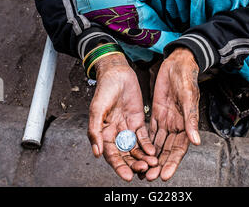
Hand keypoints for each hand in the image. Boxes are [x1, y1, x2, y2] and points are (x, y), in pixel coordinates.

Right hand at [87, 52, 157, 181]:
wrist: (117, 73)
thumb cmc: (104, 89)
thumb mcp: (97, 109)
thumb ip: (96, 131)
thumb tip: (97, 153)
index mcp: (104, 133)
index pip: (111, 155)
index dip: (119, 167)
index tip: (127, 176)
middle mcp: (116, 133)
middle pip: (125, 155)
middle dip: (133, 164)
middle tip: (143, 170)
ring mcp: (128, 128)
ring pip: (135, 148)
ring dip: (142, 157)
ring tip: (151, 164)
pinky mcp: (139, 121)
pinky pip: (144, 137)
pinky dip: (148, 145)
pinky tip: (152, 152)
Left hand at [146, 48, 200, 181]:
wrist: (177, 62)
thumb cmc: (186, 78)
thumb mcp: (188, 96)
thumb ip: (191, 119)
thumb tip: (196, 141)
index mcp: (186, 123)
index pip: (179, 148)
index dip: (172, 163)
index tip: (165, 176)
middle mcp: (176, 125)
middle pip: (166, 149)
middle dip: (158, 164)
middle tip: (148, 177)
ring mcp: (166, 119)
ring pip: (157, 143)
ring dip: (150, 156)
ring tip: (141, 169)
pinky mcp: (156, 112)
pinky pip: (149, 130)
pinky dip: (144, 142)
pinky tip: (136, 151)